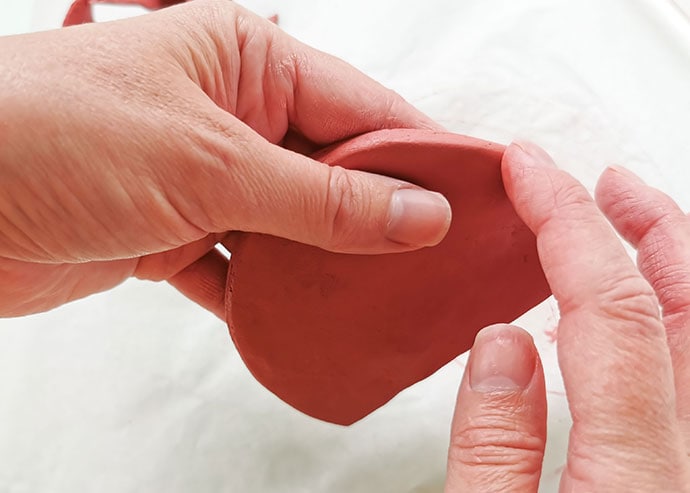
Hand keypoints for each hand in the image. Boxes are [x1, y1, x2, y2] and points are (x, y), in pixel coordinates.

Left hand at [0, 0, 449, 316]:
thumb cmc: (52, 135)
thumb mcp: (210, 163)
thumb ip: (321, 199)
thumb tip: (416, 214)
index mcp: (246, 61)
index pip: (361, 108)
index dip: (421, 153)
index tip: (473, 195)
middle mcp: (231, 113)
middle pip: (332, 171)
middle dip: (380, 217)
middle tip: (438, 260)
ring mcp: (205, 176)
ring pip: (292, 225)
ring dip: (324, 264)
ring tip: (382, 298)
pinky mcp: (174, 230)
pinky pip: (243, 266)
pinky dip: (265, 295)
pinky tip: (297, 320)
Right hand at [443, 142, 689, 490]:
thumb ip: (495, 449)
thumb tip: (500, 346)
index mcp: (637, 477)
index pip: (611, 308)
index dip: (567, 221)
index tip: (528, 172)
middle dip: (649, 226)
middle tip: (605, 182)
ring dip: (663, 266)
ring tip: (618, 228)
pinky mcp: (682, 476)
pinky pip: (680, 376)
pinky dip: (654, 324)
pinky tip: (604, 325)